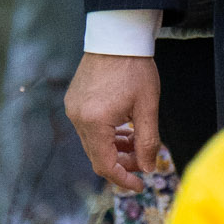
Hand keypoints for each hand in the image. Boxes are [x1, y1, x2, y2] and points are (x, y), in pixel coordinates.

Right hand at [66, 51, 163, 183]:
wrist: (117, 38)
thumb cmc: (136, 69)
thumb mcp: (148, 108)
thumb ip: (148, 142)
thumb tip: (150, 168)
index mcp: (95, 122)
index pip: (105, 165)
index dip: (124, 179)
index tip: (141, 185)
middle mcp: (78, 118)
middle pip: (98, 156)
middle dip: (122, 164)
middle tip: (144, 162)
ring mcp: (73, 109)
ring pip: (93, 143)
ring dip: (115, 149)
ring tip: (137, 145)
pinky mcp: (74, 101)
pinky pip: (89, 128)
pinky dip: (106, 135)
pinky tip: (124, 131)